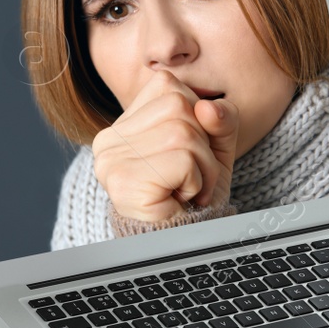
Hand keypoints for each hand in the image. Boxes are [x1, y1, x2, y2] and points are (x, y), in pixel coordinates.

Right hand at [92, 72, 239, 222]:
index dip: (195, 117)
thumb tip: (208, 106)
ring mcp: (112, 159)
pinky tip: (180, 197)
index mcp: (123, 124)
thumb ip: (219, 117)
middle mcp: (109, 139)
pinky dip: (197, 181)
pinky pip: (184, 159)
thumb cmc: (194, 193)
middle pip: (178, 104)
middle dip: (203, 143)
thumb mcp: (215, 145)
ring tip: (187, 188)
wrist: (183, 241)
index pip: (168, 86)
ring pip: (185, 131)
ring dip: (203, 166)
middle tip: (191, 176)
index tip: (187, 153)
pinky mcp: (124, 180)